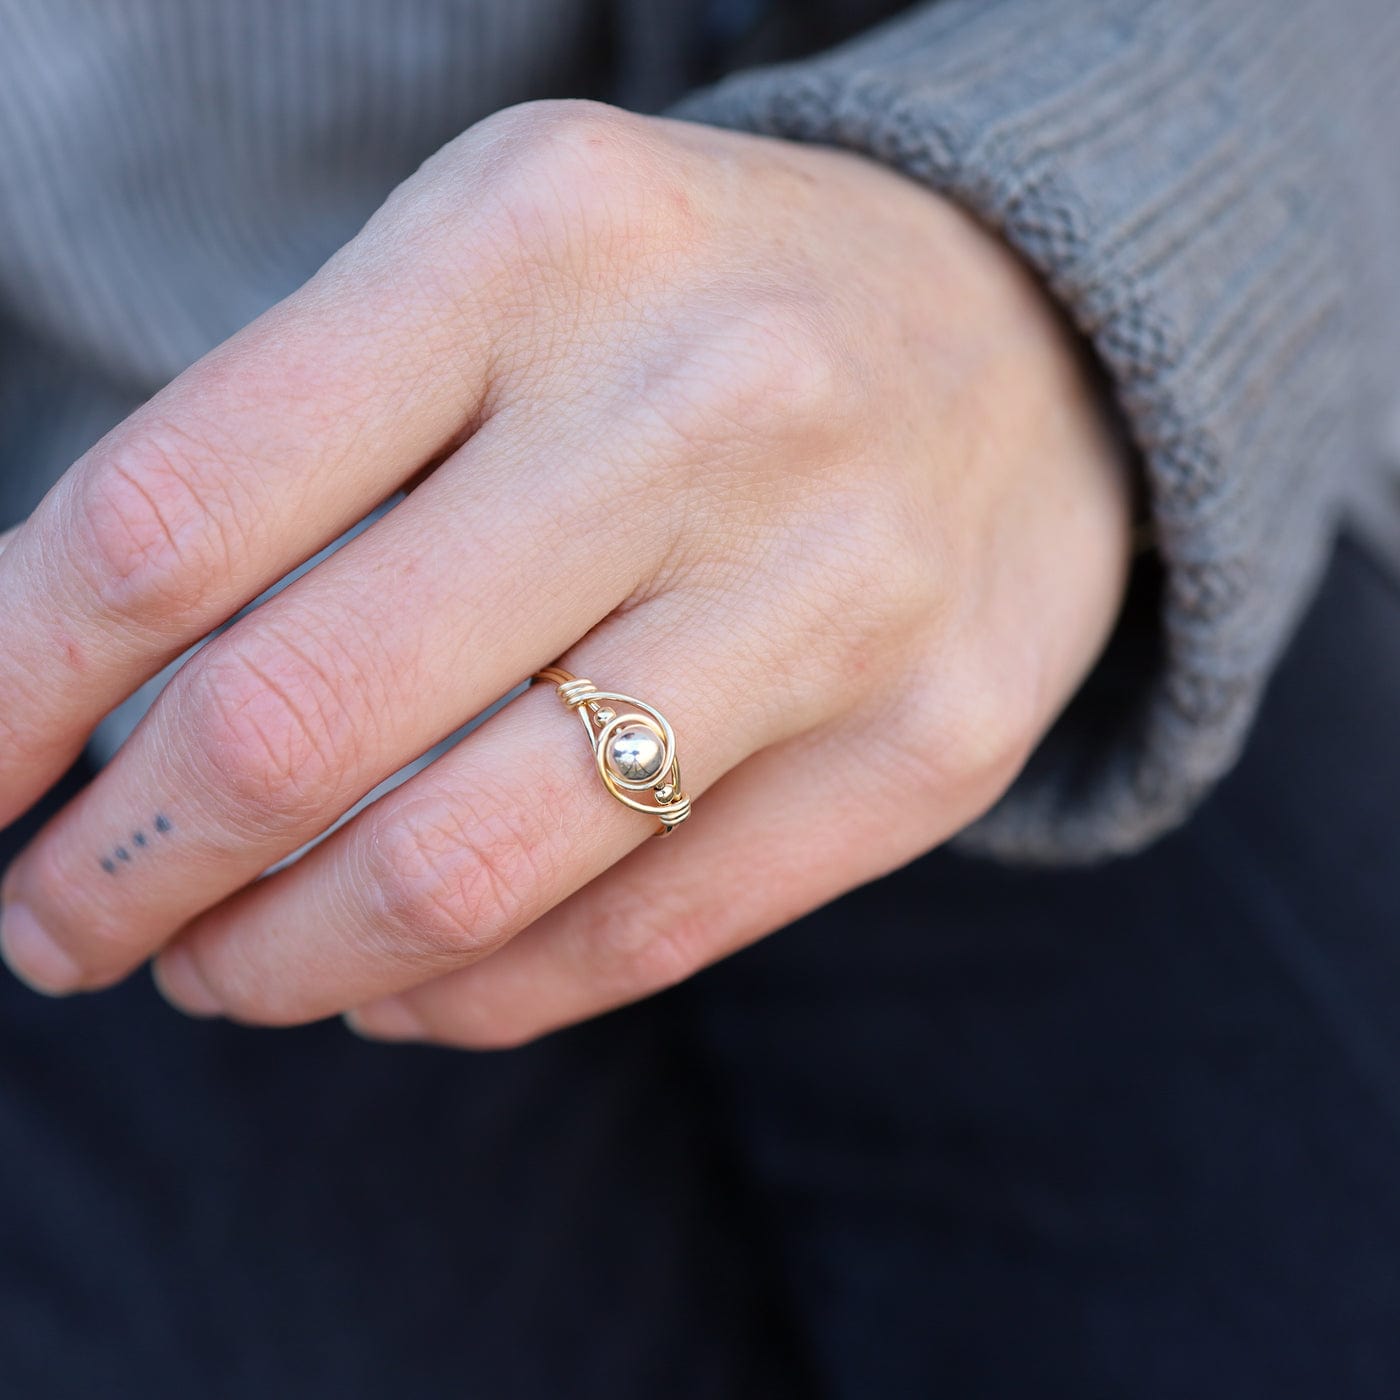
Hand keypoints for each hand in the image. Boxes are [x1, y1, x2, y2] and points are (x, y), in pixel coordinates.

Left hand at [0, 101, 1129, 1044]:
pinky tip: (400, 987)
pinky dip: (467, 997)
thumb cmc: (707, 312)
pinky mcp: (925, 746)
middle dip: (123, 872)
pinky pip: (635, 939)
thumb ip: (296, 457)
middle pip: (301, 718)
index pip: (176, 512)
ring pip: (466, 868)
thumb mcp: (495, 278)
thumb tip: (82, 702)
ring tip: (219, 973)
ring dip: (282, 964)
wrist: (1032, 340)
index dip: (9, 689)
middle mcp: (699, 407)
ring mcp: (834, 591)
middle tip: (62, 927)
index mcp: (535, 240)